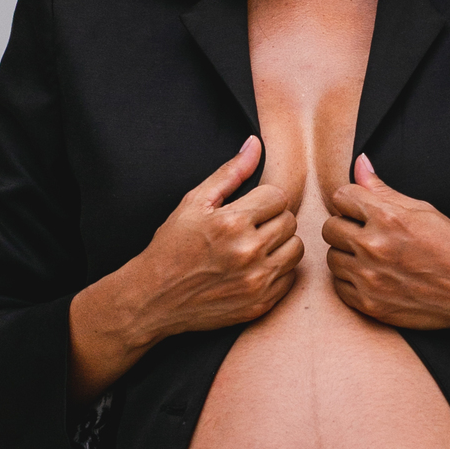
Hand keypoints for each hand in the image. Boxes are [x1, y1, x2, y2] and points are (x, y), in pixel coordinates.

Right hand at [69, 136, 302, 398]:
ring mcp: (256, 281)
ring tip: (256, 245)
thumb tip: (255, 144)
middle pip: (290, 221)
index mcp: (232, 222)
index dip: (265, 198)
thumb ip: (229, 173)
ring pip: (296, 249)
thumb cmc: (171, 246)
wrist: (153, 298)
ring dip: (281, 244)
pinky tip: (255, 267)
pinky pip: (290, 278)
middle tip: (252, 226)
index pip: (278, 197)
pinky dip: (278, 270)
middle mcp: (248, 252)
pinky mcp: (260, 304)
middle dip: (274, 219)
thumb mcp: (193, 203)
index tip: (250, 207)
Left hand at [322, 155, 449, 368]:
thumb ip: (383, 189)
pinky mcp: (369, 305)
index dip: (353, 201)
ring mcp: (369, 279)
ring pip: (332, 257)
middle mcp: (373, 247)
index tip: (364, 210)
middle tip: (366, 233)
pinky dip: (351, 281)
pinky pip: (339, 286)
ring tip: (371, 256)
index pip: (341, 196)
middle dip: (346, 226)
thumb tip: (359, 163)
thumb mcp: (422, 210)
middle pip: (330, 228)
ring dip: (347, 255)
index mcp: (387, 217)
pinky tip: (373, 276)